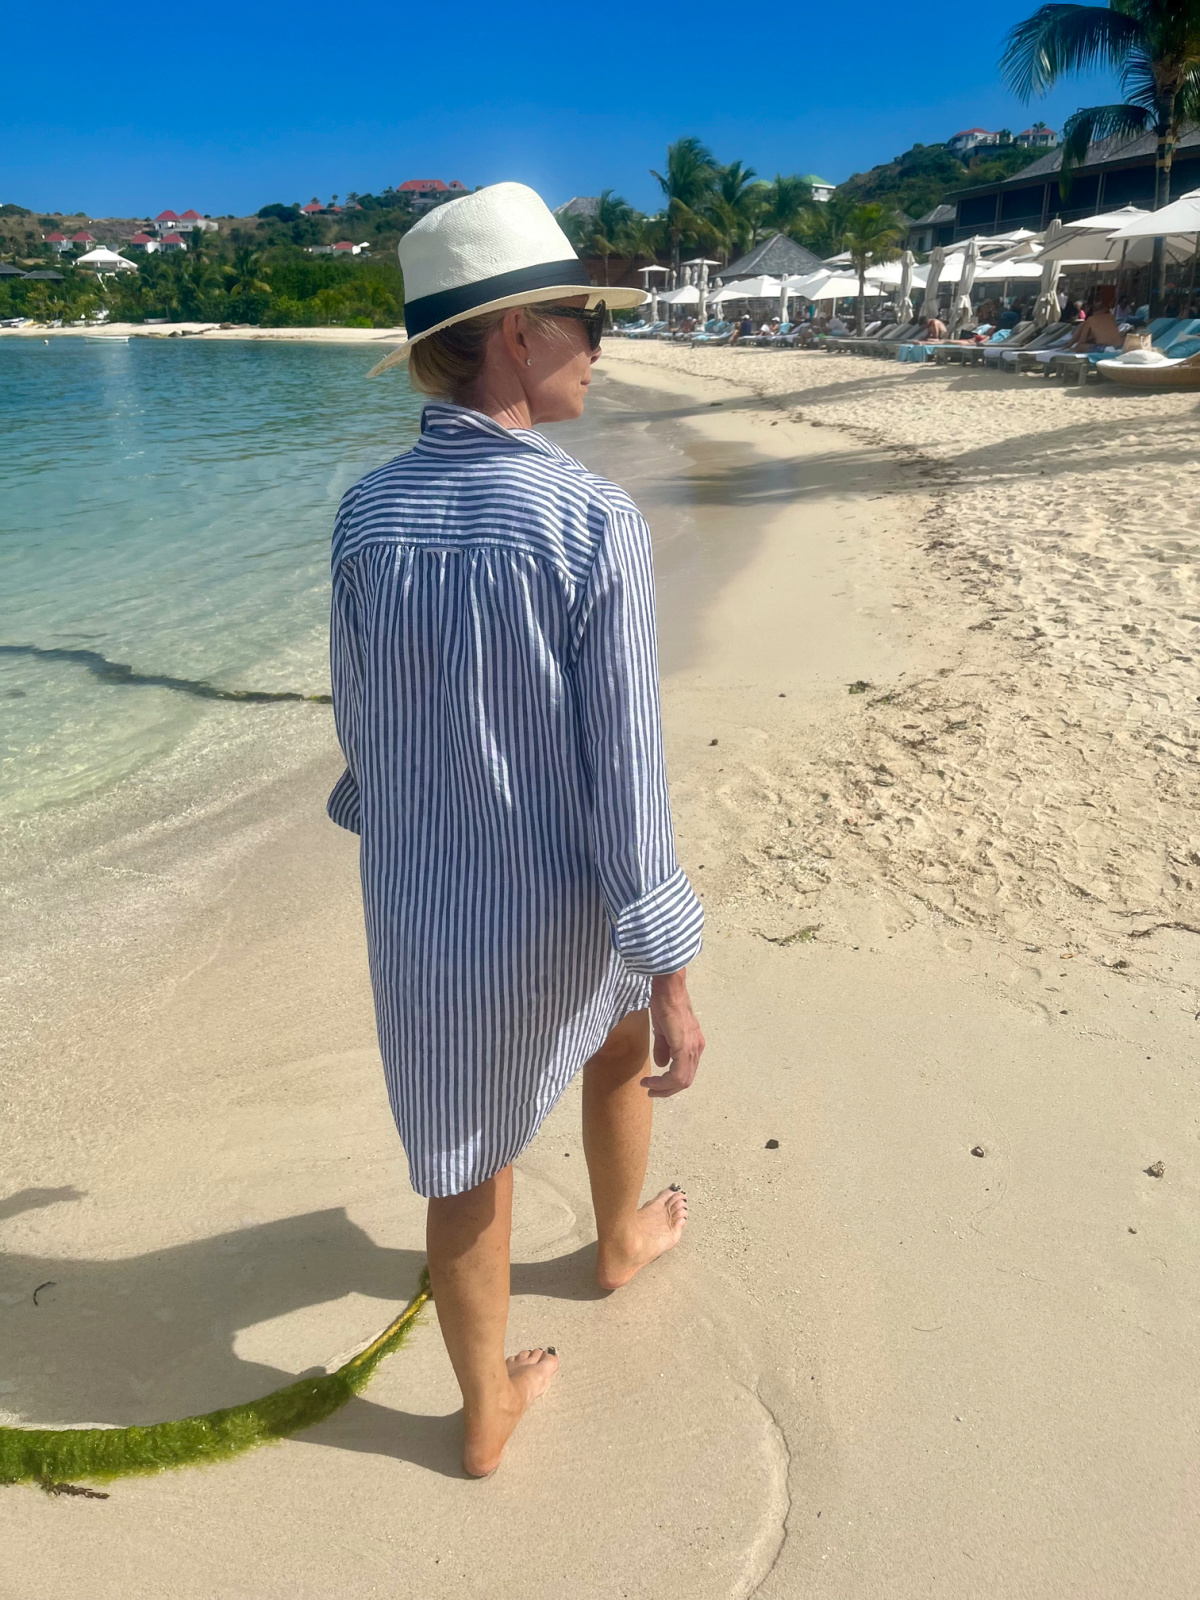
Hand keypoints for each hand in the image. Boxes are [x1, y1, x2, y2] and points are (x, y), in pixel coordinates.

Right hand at [642, 969, 704, 1097]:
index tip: (652, 1084)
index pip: (685, 1072)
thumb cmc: (664, 1002)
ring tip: (648, 1086)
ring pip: (682, 1080)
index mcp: (693, 1044)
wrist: (668, 987)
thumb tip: (661, 1064)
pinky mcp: (683, 1046)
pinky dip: (664, 1082)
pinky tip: (651, 1081)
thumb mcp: (663, 1030)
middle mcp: (696, 1048)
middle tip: (650, 1091)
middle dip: (666, 1090)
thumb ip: (663, 1048)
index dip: (669, 1083)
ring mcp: (692, 1048)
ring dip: (664, 1088)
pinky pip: (677, 1073)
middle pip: (685, 1080)